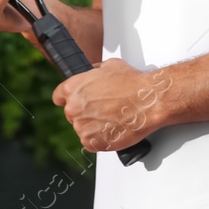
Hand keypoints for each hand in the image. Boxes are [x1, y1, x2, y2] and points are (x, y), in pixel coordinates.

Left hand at [52, 59, 171, 152]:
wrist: (149, 101)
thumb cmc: (133, 83)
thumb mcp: (110, 66)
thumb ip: (93, 71)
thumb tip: (92, 73)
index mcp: (73, 88)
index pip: (59, 96)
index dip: (70, 98)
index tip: (79, 101)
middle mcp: (73, 108)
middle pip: (71, 114)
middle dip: (85, 112)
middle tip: (104, 109)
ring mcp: (82, 127)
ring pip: (82, 129)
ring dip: (94, 126)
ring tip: (113, 118)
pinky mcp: (92, 143)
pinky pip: (91, 143)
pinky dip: (101, 139)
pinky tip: (114, 128)